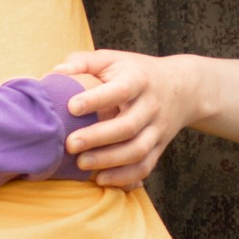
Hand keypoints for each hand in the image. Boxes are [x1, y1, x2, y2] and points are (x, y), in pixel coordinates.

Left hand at [58, 49, 201, 186]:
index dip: (96, 99)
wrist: (182, 87)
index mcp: (138, 80)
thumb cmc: (135, 72)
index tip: (71, 107)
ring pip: (137, 150)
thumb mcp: (113, 59)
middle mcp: (151, 106)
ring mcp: (157, 129)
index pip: (120, 90)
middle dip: (97, 137)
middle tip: (70, 144)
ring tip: (81, 164)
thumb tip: (56, 71)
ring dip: (109, 160)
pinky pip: (145, 166)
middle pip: (127, 126)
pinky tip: (101, 179)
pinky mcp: (159, 147)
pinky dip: (124, 177)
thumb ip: (84, 62)